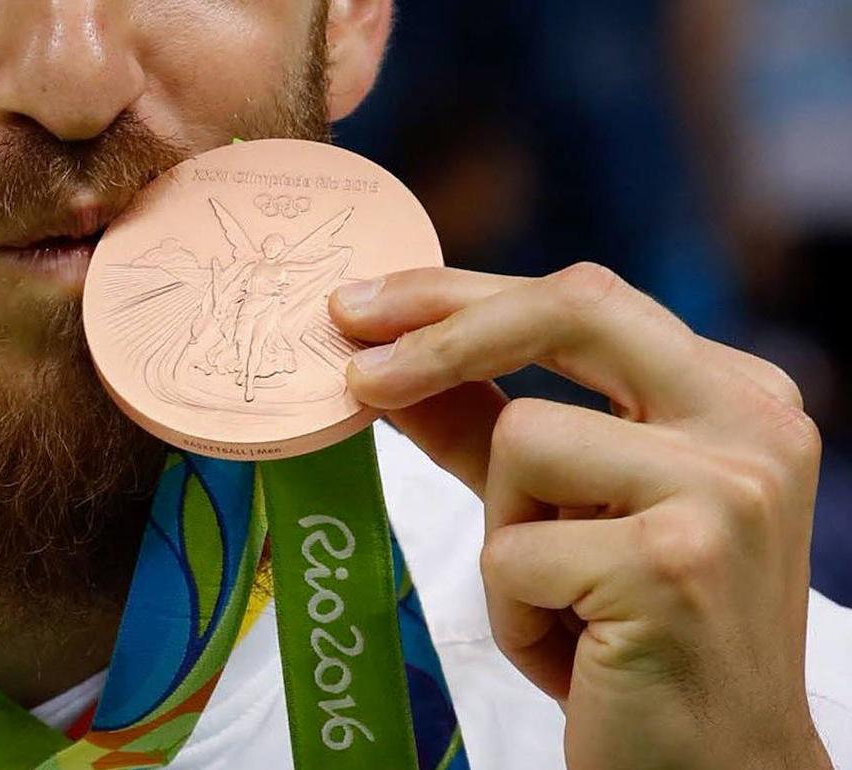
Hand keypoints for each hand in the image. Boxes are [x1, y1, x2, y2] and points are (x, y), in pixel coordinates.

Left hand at [329, 264, 831, 769]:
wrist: (716, 767)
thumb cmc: (636, 634)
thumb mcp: (563, 509)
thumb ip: (485, 427)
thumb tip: (384, 359)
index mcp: (734, 395)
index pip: (582, 301)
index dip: (459, 296)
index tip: (364, 307)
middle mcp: (750, 423)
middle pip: (566, 313)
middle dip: (441, 336)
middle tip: (357, 373)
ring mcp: (723, 489)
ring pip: (522, 441)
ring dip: (504, 536)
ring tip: (560, 602)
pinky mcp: (675, 563)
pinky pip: (514, 552)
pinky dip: (515, 613)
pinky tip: (576, 652)